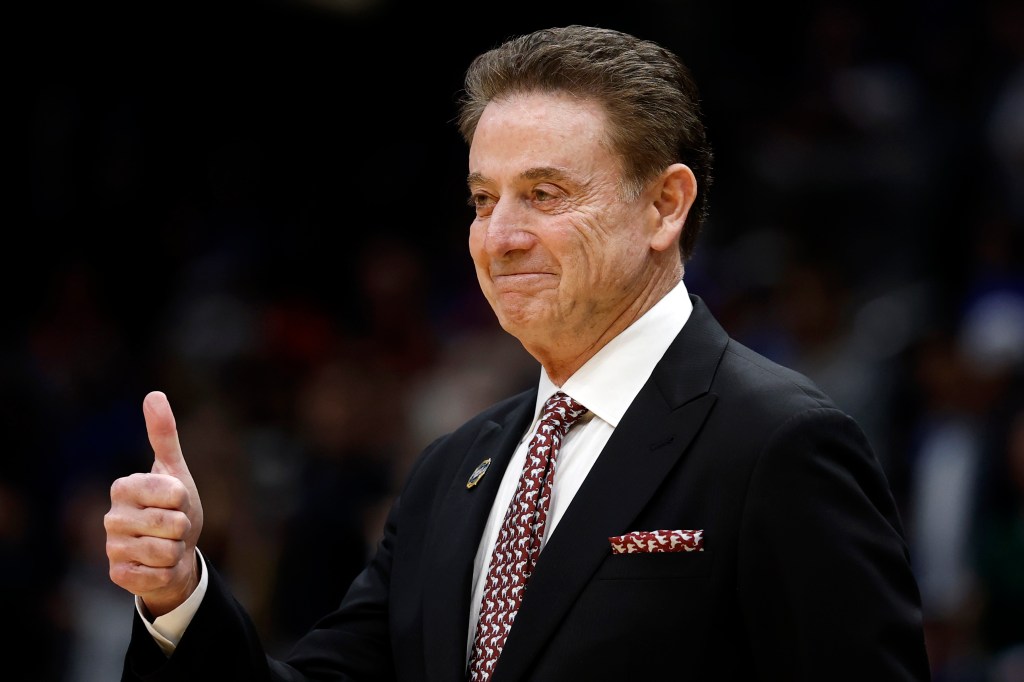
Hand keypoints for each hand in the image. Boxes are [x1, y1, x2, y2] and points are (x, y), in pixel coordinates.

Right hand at [105, 391, 204, 616]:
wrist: (175, 552)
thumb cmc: (175, 507)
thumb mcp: (176, 470)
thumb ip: (164, 435)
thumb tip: (154, 394)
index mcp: (124, 487)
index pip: (171, 492)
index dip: (183, 500)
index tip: (176, 500)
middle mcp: (112, 516)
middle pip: (172, 523)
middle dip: (183, 527)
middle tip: (174, 526)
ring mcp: (111, 547)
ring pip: (166, 551)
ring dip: (176, 550)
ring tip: (167, 545)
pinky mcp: (117, 574)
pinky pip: (156, 574)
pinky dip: (166, 571)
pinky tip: (157, 565)